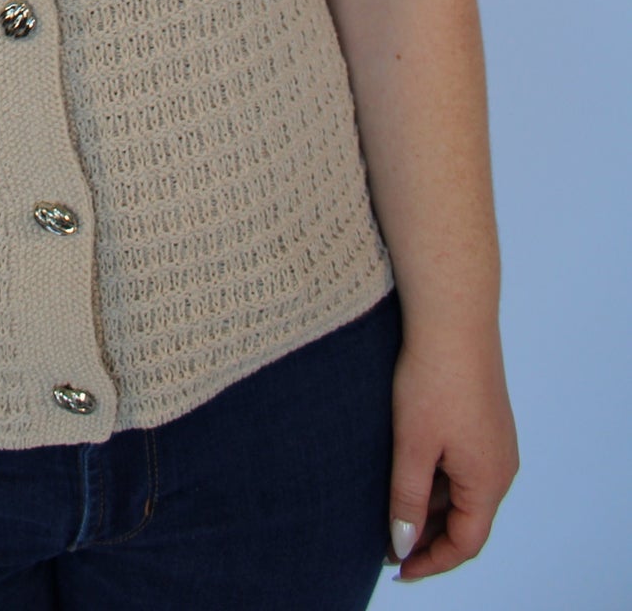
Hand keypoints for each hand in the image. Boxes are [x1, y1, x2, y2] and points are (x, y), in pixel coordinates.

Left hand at [385, 326, 518, 580]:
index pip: (466, 542)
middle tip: (386, 541)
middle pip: (466, 519)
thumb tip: (403, 544)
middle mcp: (501, 466)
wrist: (454, 317)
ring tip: (390, 508)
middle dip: (428, 534)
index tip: (398, 569)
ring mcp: (495, 441)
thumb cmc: (433, 379)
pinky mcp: (484, 419)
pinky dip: (436, 477)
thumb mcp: (413, 446)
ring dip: (431, 505)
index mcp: (489, 481)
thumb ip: (407, 499)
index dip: (432, 561)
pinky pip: (463, 464)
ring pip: (462, 491)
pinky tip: (406, 469)